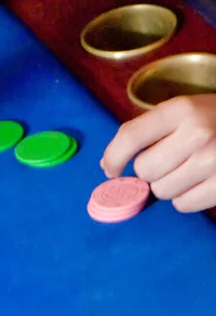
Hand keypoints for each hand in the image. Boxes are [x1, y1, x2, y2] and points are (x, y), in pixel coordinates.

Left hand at [102, 95, 215, 211]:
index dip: (113, 156)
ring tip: (188, 169)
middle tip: (168, 161)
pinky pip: (184, 205)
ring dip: (168, 185)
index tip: (110, 168)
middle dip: (150, 170)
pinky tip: (199, 182)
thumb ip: (151, 130)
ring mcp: (213, 161)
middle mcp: (197, 134)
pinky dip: (186, 198)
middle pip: (145, 169)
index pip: (131, 136)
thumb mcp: (186, 110)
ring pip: (163, 190)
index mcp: (182, 109)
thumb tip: (110, 164)